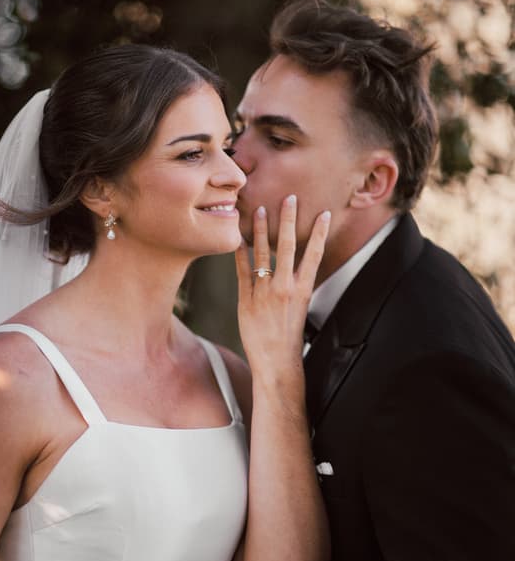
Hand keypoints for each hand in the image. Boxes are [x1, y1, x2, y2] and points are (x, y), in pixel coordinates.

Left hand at [235, 195, 329, 381]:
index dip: (320, 233)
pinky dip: (240, 253)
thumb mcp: (300, 309)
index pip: (314, 255)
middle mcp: (285, 288)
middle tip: (289, 198)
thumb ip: (296, 286)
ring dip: (260, 229)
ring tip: (258, 209)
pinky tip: (237, 237)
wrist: (277, 362)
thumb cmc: (290, 337)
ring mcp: (265, 293)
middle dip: (289, 220)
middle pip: (288, 247)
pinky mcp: (247, 300)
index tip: (323, 214)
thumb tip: (296, 268)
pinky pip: (242, 271)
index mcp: (303, 290)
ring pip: (263, 254)